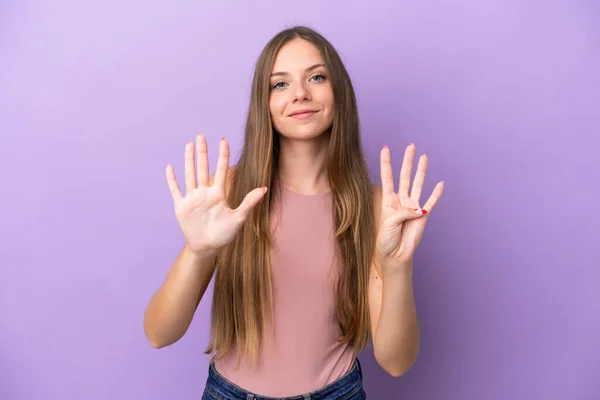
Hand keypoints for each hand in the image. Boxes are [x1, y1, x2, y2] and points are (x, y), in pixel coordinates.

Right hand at [165, 134, 266, 253]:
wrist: (208, 247)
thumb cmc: (224, 234)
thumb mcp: (238, 218)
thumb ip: (249, 203)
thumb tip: (264, 189)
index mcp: (218, 194)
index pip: (221, 170)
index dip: (222, 155)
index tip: (223, 139)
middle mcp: (205, 193)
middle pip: (203, 168)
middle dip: (202, 152)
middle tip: (201, 135)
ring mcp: (192, 198)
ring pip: (189, 175)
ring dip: (188, 160)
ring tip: (189, 144)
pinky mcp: (181, 206)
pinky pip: (175, 190)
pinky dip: (172, 180)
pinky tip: (169, 167)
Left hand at [377, 143, 443, 266]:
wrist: (395, 255)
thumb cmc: (387, 240)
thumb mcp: (388, 223)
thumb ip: (402, 213)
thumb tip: (418, 209)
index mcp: (389, 201)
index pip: (387, 178)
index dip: (386, 163)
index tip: (385, 148)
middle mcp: (401, 201)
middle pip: (405, 176)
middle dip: (407, 161)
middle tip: (411, 146)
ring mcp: (413, 207)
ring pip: (418, 184)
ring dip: (421, 171)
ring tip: (424, 157)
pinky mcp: (423, 216)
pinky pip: (431, 202)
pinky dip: (436, 193)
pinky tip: (440, 183)